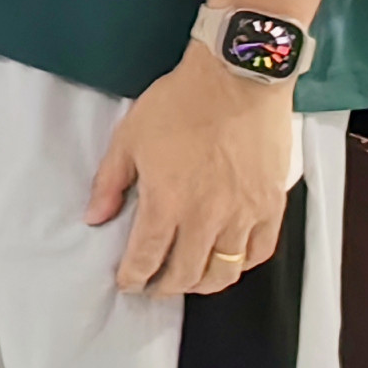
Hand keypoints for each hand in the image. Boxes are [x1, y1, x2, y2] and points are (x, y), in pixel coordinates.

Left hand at [90, 47, 299, 294]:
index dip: (134, 277)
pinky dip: (242, 264)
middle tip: (155, 286)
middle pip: (187, 274)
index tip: (127, 283)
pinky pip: (260, 251)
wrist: (237, 80)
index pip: (147, 258)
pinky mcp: (272, 205)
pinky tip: (229, 261)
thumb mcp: (129, 137)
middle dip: (166, 287)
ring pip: (225, 271)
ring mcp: (244, 214)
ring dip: (204, 283)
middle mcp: (207, 217)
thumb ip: (110, 183)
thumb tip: (95, 218)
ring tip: (190, 279)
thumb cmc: (180, 103)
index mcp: (167, 202)